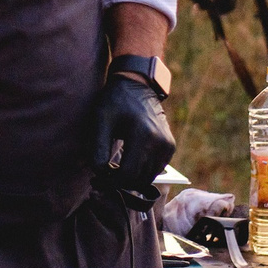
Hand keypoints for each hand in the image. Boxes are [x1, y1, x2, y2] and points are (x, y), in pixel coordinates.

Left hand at [90, 71, 174, 209]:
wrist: (137, 85)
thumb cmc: (115, 102)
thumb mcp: (101, 121)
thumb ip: (98, 148)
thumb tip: (100, 173)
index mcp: (144, 136)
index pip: (128, 174)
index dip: (111, 181)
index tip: (98, 178)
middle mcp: (161, 143)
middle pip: (139, 179)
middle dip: (120, 182)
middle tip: (104, 176)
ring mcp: (168, 146)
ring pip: (148, 178)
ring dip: (131, 179)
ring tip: (114, 169)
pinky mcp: (170, 147)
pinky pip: (155, 169)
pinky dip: (141, 171)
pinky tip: (128, 162)